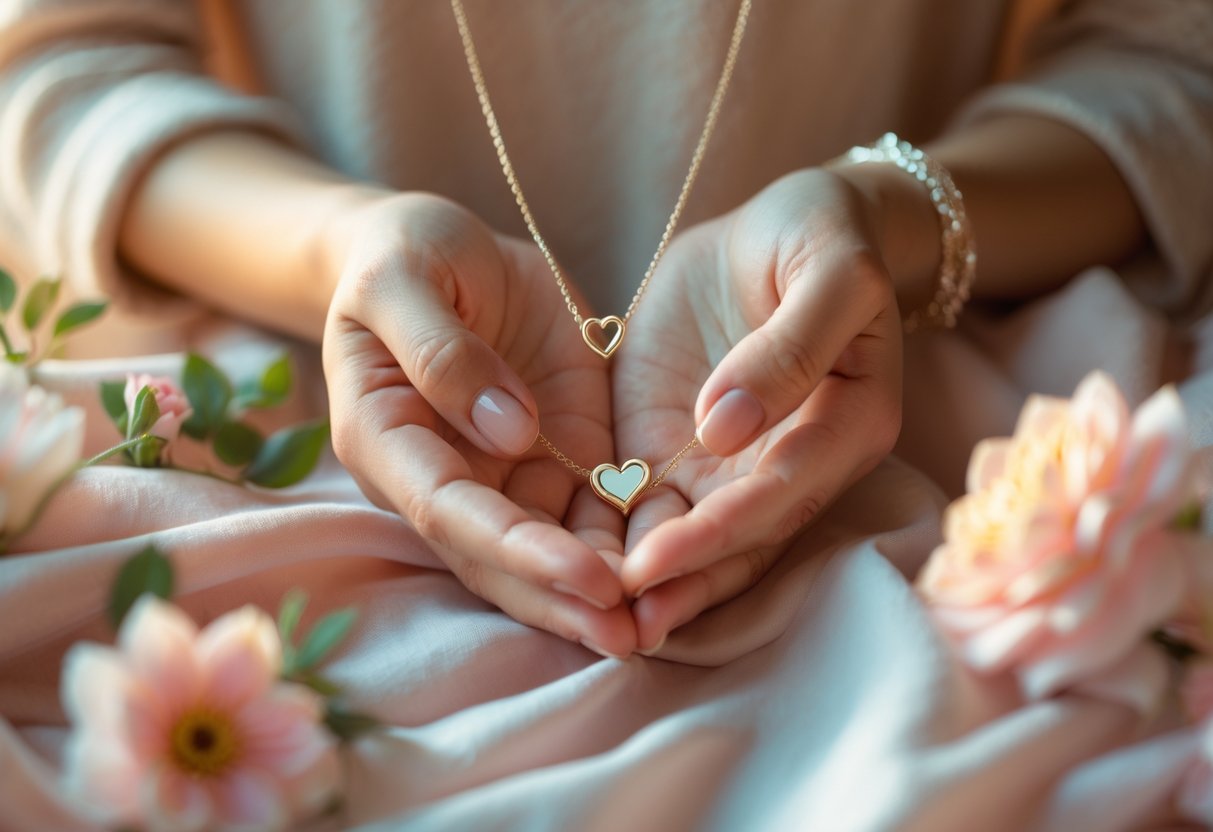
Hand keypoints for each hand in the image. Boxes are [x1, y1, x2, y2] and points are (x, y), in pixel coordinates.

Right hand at [321, 193, 635, 655]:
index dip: (517, 550)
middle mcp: (441, 474)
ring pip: (542, 548)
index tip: (588, 578)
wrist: (439, 249)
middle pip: (496, 555)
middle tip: (629, 636)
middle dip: (560, 599)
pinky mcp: (551, 454)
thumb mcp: (402, 279)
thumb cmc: (403, 255)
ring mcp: (498, 470)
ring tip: (653, 628)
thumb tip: (506, 433)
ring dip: (592, 594)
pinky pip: (584, 510)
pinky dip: (619, 545)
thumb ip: (441, 351)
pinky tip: (666, 575)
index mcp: (386, 438)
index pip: (450, 511)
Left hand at [613, 168, 904, 650]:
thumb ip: (789, 347)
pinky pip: (648, 500)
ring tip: (595, 622)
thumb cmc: (824, 237)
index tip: (655, 560)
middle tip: (620, 624)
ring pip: (693, 535)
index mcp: (846, 424)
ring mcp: (731, 461)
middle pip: (740, 538)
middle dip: (681, 583)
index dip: (721, 533)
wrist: (785, 226)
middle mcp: (791, 460)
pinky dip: (617, 537)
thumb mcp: (831, 272)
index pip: (780, 493)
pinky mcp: (679, 446)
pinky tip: (574, 567)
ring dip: (649, 583)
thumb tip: (728, 427)